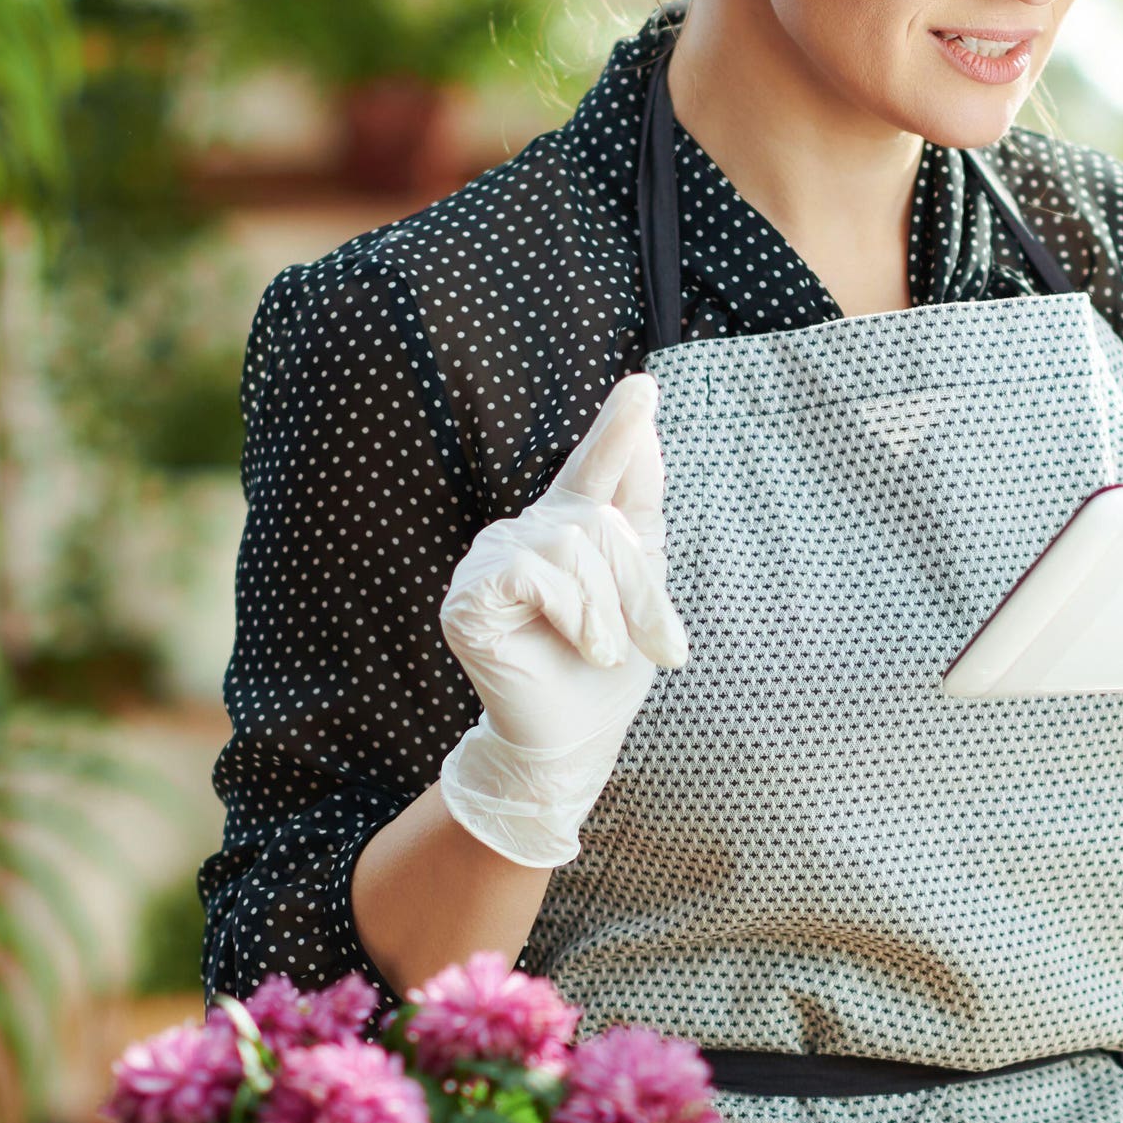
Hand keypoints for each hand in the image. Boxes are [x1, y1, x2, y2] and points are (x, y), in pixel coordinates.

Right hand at [434, 374, 691, 866]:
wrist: (574, 737)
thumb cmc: (607, 666)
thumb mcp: (642, 584)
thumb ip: (639, 508)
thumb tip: (647, 425)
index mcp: (564, 525)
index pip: (593, 467)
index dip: (617, 427)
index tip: (645, 386)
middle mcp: (523, 531)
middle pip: (600, 521)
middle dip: (638, 587)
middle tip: (655, 642)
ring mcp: (489, 559)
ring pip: (573, 546)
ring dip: (609, 612)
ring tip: (605, 651)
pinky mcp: (468, 594)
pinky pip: (539, 575)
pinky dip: (574, 615)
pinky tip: (575, 647)